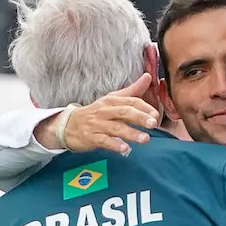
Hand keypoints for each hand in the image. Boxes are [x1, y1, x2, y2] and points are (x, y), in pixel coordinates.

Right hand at [35, 76, 159, 155]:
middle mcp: (105, 110)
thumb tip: (148, 76)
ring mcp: (97, 124)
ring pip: (116, 127)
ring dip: (131, 133)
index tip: (156, 114)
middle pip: (124, 112)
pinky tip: (125, 149)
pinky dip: (114, 144)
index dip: (144, 107)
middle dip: (139, 117)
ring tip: (145, 139)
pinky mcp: (91, 137)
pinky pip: (104, 141)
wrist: (69, 124)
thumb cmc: (97, 113)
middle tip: (153, 123)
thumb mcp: (113, 100)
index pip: (130, 101)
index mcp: (112, 100)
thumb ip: (132, 91)